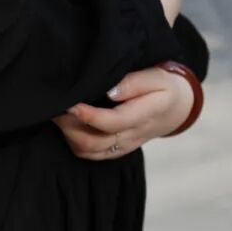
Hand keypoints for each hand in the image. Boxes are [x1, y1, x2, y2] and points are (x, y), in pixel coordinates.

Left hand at [52, 65, 193, 160]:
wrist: (176, 108)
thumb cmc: (163, 87)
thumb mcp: (156, 77)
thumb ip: (134, 82)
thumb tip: (110, 91)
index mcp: (144, 115)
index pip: (113, 122)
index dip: (88, 115)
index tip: (70, 103)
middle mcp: (132, 135)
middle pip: (95, 142)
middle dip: (70, 127)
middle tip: (55, 107)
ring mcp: (124, 145)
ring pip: (90, 151)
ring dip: (69, 136)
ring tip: (58, 114)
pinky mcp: (117, 149)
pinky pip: (92, 154)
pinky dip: (75, 143)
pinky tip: (67, 126)